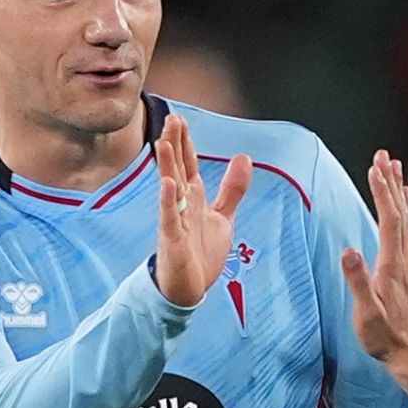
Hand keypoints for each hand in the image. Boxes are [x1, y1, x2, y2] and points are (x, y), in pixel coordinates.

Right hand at [154, 115, 251, 306]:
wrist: (188, 289)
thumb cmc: (201, 254)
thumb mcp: (223, 216)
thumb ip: (233, 189)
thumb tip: (243, 157)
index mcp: (193, 199)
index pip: (188, 164)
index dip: (185, 143)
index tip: (179, 119)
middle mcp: (182, 206)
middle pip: (178, 169)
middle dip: (175, 145)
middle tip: (171, 118)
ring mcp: (175, 221)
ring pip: (170, 188)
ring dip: (167, 165)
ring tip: (164, 141)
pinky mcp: (173, 240)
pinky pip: (169, 218)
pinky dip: (168, 201)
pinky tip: (168, 183)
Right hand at [342, 151, 407, 403]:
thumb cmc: (383, 337)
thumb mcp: (365, 312)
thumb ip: (357, 281)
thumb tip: (349, 250)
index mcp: (391, 265)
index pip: (388, 221)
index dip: (382, 193)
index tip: (375, 166)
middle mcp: (402, 260)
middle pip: (398, 213)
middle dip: (390, 182)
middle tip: (385, 155)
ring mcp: (406, 264)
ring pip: (403, 220)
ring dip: (397, 192)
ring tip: (394, 168)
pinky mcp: (404, 270)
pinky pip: (405, 231)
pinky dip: (402, 211)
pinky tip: (402, 205)